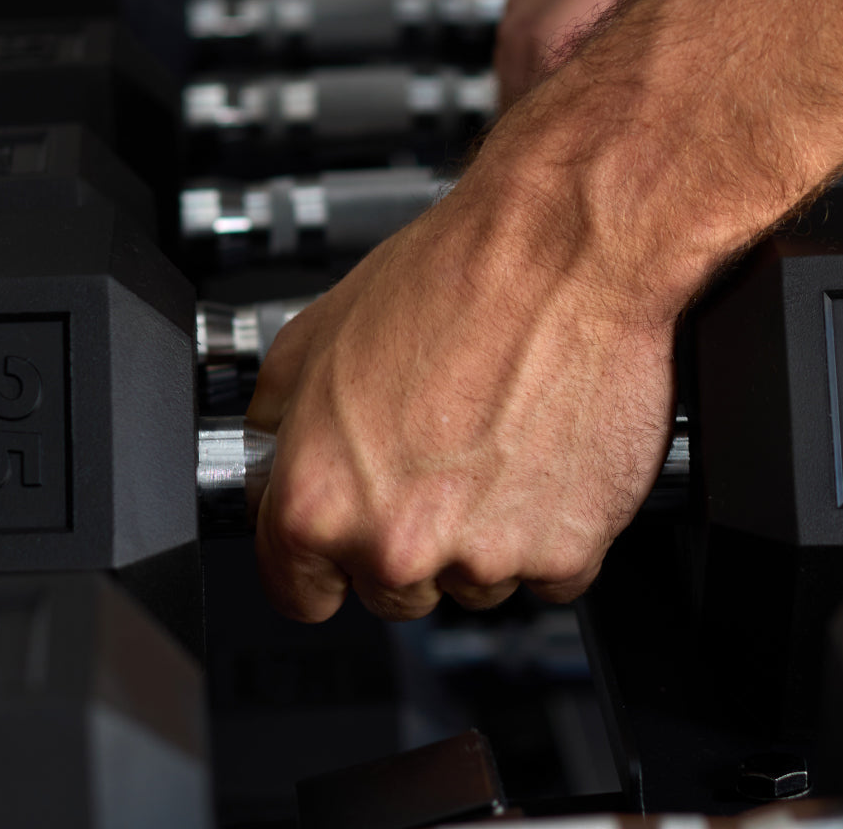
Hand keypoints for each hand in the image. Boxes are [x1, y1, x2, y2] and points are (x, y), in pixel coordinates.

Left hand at [248, 142, 678, 622]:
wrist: (564, 250)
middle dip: (411, 535)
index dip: (323, 563)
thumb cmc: (454, 278)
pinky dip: (552, 527)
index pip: (300, 592)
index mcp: (319, 500)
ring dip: (486, 530)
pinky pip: (551, 570)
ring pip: (477, 581)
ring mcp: (487, 556)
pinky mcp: (567, 551)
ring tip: (499, 438)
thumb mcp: (317, 331)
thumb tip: (275, 450)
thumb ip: (280, 416)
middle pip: (394, 590)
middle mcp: (397, 542)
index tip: (346, 547)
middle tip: (441, 455)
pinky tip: (542, 456)